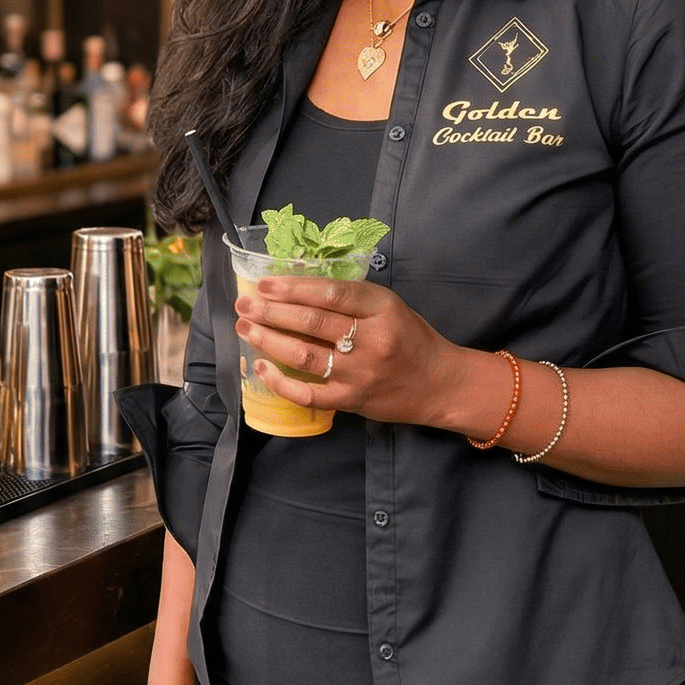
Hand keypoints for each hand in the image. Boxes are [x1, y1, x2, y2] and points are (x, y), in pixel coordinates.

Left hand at [235, 274, 472, 430]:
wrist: (439, 384)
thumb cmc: (411, 339)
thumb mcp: (389, 307)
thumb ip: (351, 299)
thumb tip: (297, 289)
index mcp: (381, 309)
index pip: (331, 293)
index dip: (293, 287)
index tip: (265, 284)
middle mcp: (371, 340)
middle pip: (312, 322)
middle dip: (272, 311)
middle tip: (244, 303)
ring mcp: (360, 373)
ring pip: (305, 355)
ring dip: (269, 340)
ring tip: (246, 327)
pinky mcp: (352, 400)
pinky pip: (309, 394)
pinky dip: (281, 382)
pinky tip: (262, 368)